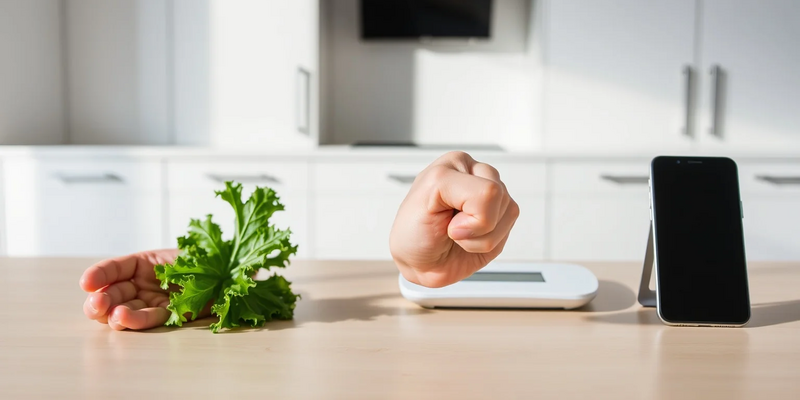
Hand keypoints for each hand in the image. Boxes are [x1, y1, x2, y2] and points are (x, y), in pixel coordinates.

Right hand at [80, 249, 207, 330]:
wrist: (238, 277)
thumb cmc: (213, 257)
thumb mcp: (189, 249)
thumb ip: (169, 256)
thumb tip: (146, 258)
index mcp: (145, 262)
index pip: (115, 268)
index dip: (99, 274)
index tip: (87, 282)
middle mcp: (144, 283)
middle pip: (113, 293)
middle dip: (100, 299)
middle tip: (98, 304)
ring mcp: (153, 301)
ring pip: (125, 310)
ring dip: (115, 314)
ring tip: (115, 315)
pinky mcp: (168, 316)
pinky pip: (149, 319)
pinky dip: (137, 320)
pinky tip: (126, 319)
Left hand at [390, 151, 519, 287]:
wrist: (417, 263)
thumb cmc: (412, 233)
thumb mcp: (424, 200)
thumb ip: (468, 195)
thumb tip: (493, 210)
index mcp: (456, 164)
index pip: (487, 190)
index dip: (467, 216)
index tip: (441, 220)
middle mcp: (475, 174)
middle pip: (499, 197)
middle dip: (475, 225)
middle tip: (450, 228)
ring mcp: (491, 195)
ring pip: (509, 212)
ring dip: (481, 237)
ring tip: (458, 235)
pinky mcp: (500, 216)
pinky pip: (509, 229)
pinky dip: (488, 243)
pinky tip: (470, 239)